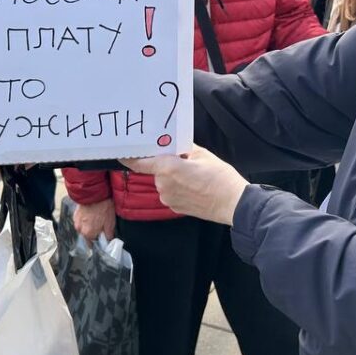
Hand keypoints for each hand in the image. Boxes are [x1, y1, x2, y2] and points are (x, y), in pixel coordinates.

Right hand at [74, 199, 115, 243]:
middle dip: (94, 232)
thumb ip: (108, 235)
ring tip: (96, 217)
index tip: (102, 237)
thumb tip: (108, 240)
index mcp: (88, 234)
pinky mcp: (75, 214)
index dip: (99, 240)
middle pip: (87, 235)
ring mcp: (76, 221)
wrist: (95, 193)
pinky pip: (81, 220)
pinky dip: (85, 218)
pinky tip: (92, 213)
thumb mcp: (110, 223)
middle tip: (101, 224)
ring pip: (83, 227)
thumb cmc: (103, 207)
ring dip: (89, 225)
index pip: (93, 243)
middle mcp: (80, 229)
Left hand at [121, 146, 248, 225]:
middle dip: (165, 164)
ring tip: (193, 175)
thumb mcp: (202, 154)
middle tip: (183, 160)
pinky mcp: (174, 208)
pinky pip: (170, 192)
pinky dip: (177, 188)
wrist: (232, 204)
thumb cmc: (219, 177)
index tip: (122, 153)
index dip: (129, 158)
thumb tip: (175, 147)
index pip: (140, 163)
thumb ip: (184, 149)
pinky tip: (193, 186)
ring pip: (164, 182)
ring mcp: (167, 198)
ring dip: (172, 177)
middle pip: (156, 170)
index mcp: (167, 168)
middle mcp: (163, 185)